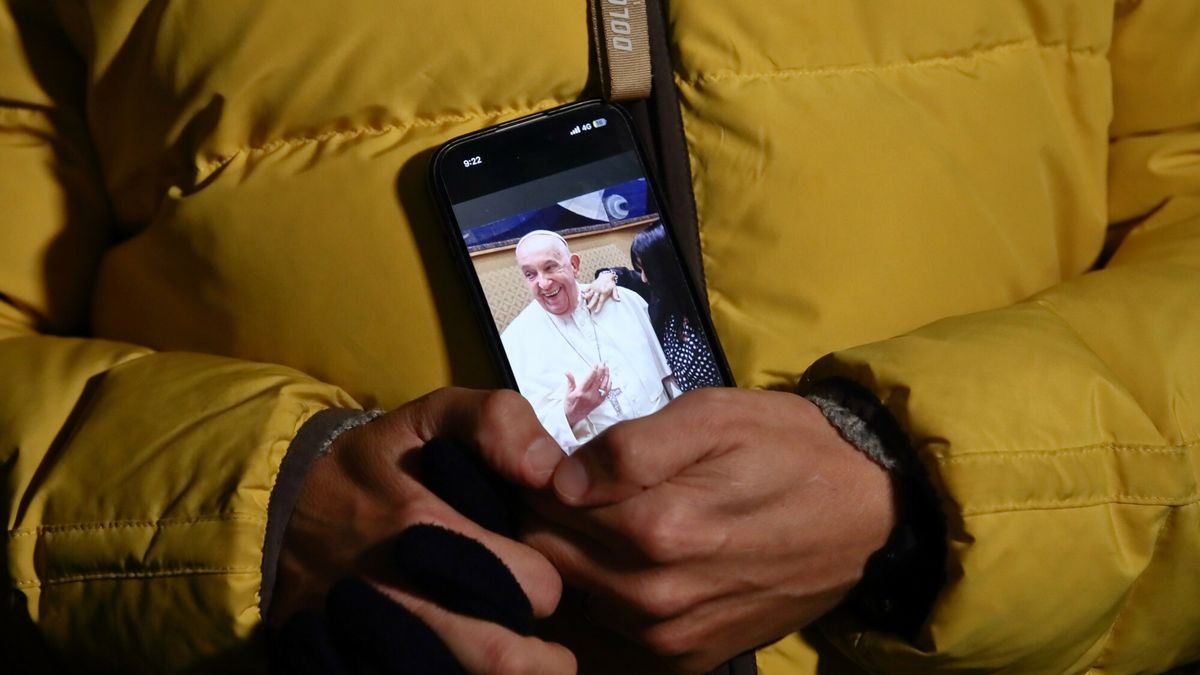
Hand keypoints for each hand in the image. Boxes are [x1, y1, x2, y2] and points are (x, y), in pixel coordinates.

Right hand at [272, 387, 574, 673]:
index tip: (538, 575)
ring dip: (498, 673)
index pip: (531, 586)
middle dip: (535, 653)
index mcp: (423, 526)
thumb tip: (549, 471)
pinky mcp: (343, 664)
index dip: (547, 585)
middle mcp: (394, 590)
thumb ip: (497, 422)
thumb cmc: (374, 463)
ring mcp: (366, 636)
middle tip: (537, 638)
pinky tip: (457, 660)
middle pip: (500, 659)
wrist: (275, 505)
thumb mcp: (431, 417)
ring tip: (513, 659)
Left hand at [519, 388, 895, 672]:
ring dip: (579, 559)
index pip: (546, 507)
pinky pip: (619, 630)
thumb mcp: (711, 415)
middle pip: (552, 558)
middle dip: (549, 519)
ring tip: (610, 517)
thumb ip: (628, 447)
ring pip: (581, 596)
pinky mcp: (693, 657)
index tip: (548, 458)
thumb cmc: (787, 447)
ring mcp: (673, 637)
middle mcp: (656, 596)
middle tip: (574, 485)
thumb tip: (558, 478)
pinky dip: (613, 596)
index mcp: (658, 529)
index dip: (538, 477)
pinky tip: (640, 559)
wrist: (868, 512)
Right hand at [564, 365, 609, 427]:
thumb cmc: (570, 405)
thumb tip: (567, 372)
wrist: (573, 417)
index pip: (590, 377)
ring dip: (606, 375)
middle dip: (601, 370)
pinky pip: (607, 392)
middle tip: (603, 364)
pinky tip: (609, 379)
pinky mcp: (599, 402)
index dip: (594, 369)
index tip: (595, 364)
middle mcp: (589, 395)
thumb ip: (570, 381)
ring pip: (604, 385)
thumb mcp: (568, 393)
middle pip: (598, 379)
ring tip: (607, 369)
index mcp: (581, 392)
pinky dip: (609, 385)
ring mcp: (596, 399)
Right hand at [582, 272, 619, 312]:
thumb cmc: (610, 283)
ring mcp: (594, 287)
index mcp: (604, 292)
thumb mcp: (614, 288)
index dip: (598, 307)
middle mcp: (598, 290)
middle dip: (591, 303)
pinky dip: (585, 291)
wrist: (606, 275)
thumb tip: (618, 300)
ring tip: (583, 300)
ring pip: (589, 293)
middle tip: (588, 308)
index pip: (601, 301)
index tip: (596, 312)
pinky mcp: (591, 285)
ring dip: (586, 296)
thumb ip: (615, 294)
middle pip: (594, 298)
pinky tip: (582, 294)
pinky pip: (587, 288)